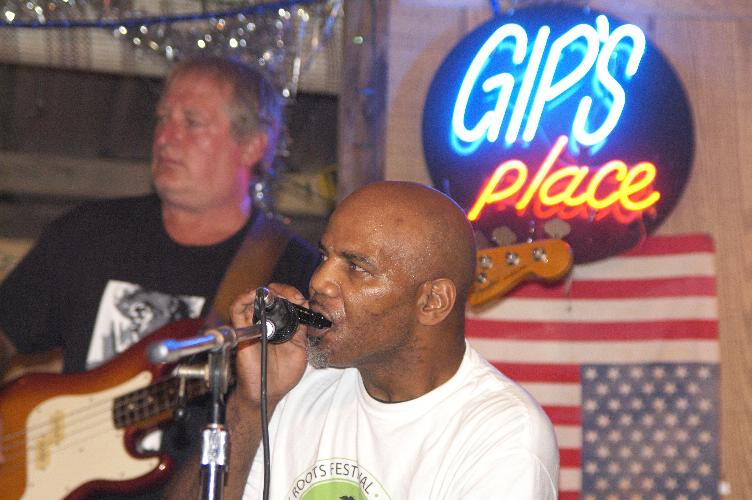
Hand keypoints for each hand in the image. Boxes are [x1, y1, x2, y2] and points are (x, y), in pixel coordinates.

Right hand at [230, 284, 308, 405]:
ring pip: (252, 299)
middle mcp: (266, 323)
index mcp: (281, 326)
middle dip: (278, 290)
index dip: (291, 295)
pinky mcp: (242, 331)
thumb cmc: (282, 375)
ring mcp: (253, 326)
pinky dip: (243, 299)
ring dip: (262, 291)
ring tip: (271, 292)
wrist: (267, 392)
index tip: (298, 297)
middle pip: (268, 297)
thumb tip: (306, 308)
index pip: (284, 302)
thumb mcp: (299, 348)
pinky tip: (254, 295)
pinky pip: (237, 311)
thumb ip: (301, 329)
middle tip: (287, 293)